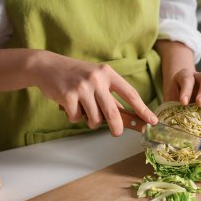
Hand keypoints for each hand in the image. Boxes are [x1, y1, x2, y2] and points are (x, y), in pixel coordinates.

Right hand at [32, 51, 157, 135]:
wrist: (47, 66)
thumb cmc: (76, 75)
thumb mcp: (97, 79)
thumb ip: (110, 96)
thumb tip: (125, 117)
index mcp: (108, 74)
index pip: (131, 94)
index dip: (143, 109)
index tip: (152, 120)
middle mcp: (97, 79)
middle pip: (113, 112)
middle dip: (117, 128)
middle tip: (116, 133)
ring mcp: (82, 87)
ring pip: (95, 118)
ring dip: (90, 120)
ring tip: (83, 109)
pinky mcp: (68, 95)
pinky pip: (77, 118)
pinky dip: (74, 116)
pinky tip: (69, 105)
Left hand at [164, 68, 200, 106]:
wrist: (179, 87)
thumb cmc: (174, 94)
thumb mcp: (169, 96)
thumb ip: (171, 105)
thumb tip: (171, 121)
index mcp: (185, 76)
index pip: (187, 80)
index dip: (186, 91)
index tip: (183, 102)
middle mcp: (199, 78)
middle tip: (200, 103)